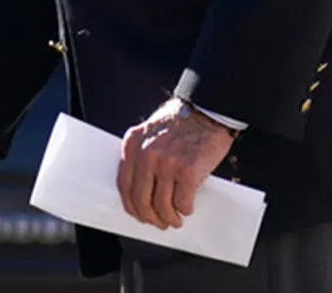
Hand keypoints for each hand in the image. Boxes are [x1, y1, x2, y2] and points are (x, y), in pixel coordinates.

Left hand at [116, 97, 234, 228]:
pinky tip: (188, 207)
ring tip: (175, 219)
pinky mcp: (188, 171)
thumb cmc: (182, 120)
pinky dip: (185, 209)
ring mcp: (166, 163)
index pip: (124, 185)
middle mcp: (146, 154)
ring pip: (162, 206)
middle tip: (160, 222)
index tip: (140, 214)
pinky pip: (183, 202)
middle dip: (150, 217)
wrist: (208, 110)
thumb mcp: (150, 132)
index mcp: (133, 144)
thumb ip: (142, 155)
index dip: (132, 206)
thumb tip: (140, 188)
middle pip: (141, 200)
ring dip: (169, 218)